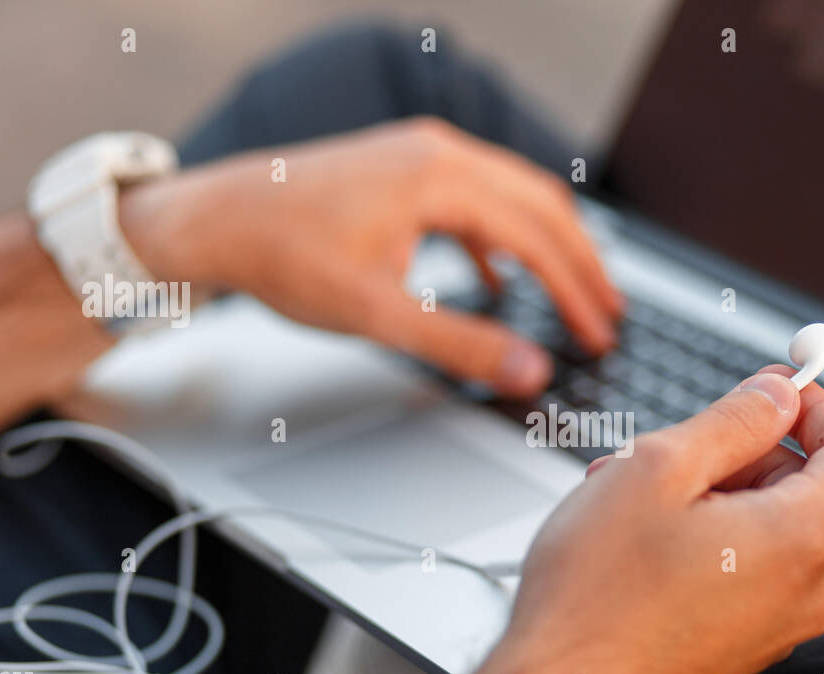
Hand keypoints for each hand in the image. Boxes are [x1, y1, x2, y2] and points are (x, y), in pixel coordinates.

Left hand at [120, 117, 621, 395]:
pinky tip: (501, 280)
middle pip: (540, 206)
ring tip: (574, 293)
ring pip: (511, 197)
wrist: (213, 220)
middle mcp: (439, 152)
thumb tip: (531, 371)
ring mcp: (420, 154)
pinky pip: (474, 201)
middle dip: (581, 264)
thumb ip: (462, 345)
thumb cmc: (283, 256)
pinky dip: (501, 240)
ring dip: (547, 247)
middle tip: (610, 312)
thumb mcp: (379, 314)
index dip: (578, 291)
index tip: (601, 332)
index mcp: (442, 178)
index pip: (539, 236)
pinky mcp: (402, 169)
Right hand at [282, 371, 823, 673]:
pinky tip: (637, 543)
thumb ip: (735, 419)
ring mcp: (776, 626)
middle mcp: (805, 590)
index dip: (818, 407)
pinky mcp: (743, 646)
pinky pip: (743, 570)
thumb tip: (779, 393)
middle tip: (663, 450)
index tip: (773, 391)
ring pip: (762, 527)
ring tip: (628, 500)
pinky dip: (702, 541)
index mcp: (800, 539)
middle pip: (802, 488)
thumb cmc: (598, 596)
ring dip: (705, 496)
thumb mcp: (659, 469)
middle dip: (738, 454)